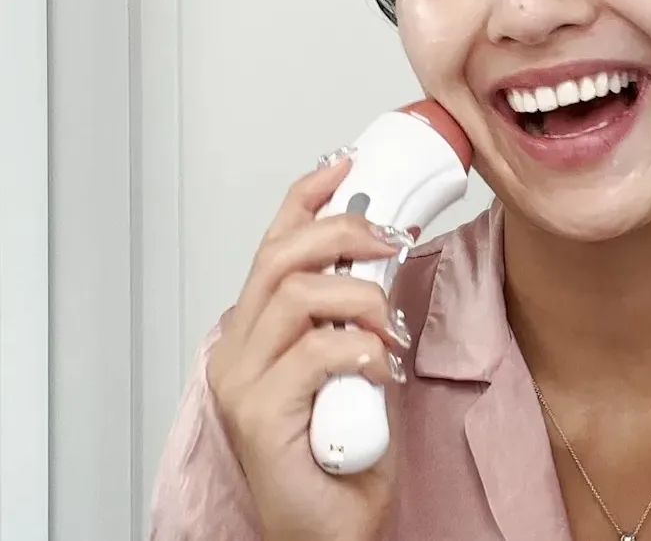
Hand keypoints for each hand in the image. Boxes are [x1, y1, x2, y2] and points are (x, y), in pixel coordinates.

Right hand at [206, 152, 410, 540]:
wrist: (332, 529)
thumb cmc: (344, 453)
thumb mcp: (357, 363)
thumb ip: (356, 314)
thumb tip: (388, 254)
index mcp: (258, 334)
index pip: (273, 244)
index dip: (307, 198)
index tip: (347, 164)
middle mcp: (239, 352)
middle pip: (281, 257)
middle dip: (344, 231)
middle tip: (392, 240)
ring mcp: (243, 383)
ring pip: (299, 295)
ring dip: (362, 301)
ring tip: (387, 332)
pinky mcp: (260, 416)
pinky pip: (319, 350)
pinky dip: (362, 349)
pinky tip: (378, 369)